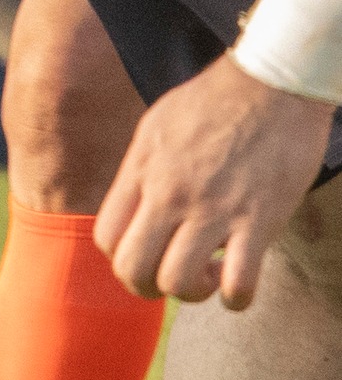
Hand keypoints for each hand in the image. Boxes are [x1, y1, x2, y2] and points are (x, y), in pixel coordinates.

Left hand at [94, 54, 334, 306]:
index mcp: (142, 170)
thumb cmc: (216, 99)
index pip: (105, 237)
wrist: (273, 80)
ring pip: (178, 283)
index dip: (121, 259)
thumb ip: (141, 168)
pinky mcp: (259, 218)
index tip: (147, 255)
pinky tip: (238, 289)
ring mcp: (213, 208)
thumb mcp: (157, 125)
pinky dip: (236, 299)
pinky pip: (238, 283)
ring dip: (191, 294)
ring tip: (208, 280)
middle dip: (146, 288)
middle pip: (132, 268)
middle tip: (170, 280)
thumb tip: (134, 202)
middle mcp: (170, 193)